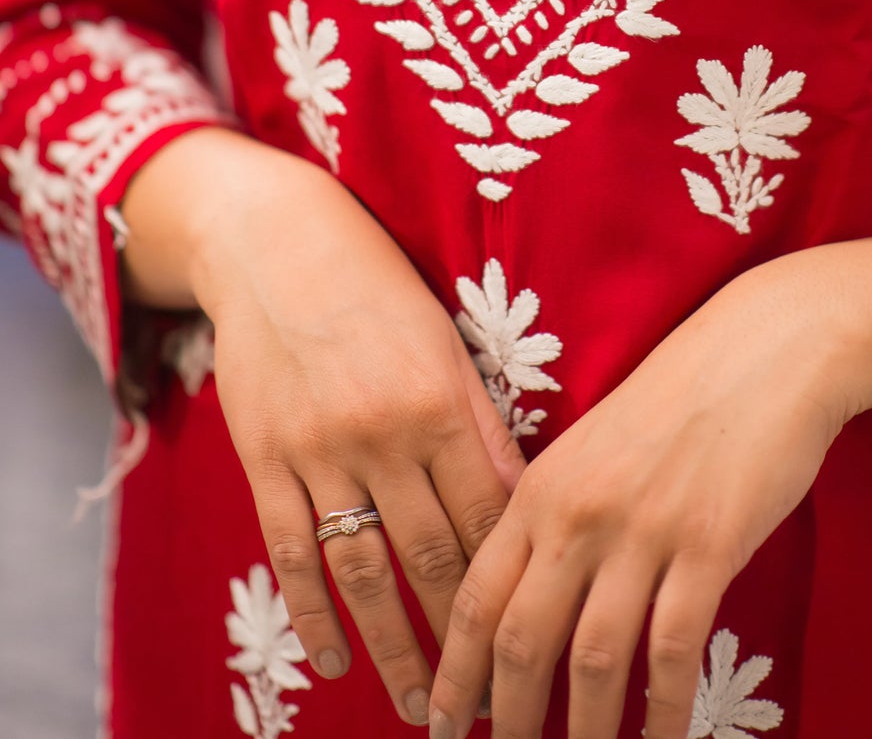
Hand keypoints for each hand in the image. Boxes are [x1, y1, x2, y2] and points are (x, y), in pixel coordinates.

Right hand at [179, 142, 525, 721]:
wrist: (276, 243)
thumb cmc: (378, 285)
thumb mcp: (443, 340)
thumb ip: (478, 423)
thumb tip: (523, 501)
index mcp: (440, 402)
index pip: (490, 516)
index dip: (516, 582)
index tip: (541, 634)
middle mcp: (382, 434)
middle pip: (432, 558)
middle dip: (466, 636)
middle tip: (493, 702)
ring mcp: (319, 452)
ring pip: (364, 572)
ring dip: (395, 648)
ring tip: (423, 708)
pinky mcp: (266, 460)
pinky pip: (292, 552)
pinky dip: (312, 614)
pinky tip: (333, 660)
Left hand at [426, 254, 855, 738]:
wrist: (763, 349)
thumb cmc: (681, 396)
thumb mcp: (595, 446)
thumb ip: (558, 514)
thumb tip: (531, 597)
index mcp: (542, 485)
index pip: (477, 596)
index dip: (455, 673)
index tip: (441, 725)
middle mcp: (578, 513)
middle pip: (521, 640)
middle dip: (504, 719)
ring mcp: (642, 531)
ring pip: (592, 659)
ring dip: (581, 732)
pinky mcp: (707, 547)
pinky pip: (672, 654)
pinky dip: (662, 715)